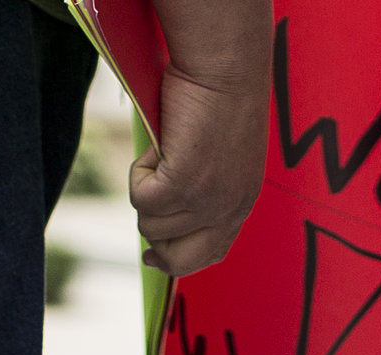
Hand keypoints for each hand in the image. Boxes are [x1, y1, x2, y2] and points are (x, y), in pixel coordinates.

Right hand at [133, 0, 270, 275]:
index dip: (179, 260)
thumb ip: (202, 185)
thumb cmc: (218, 98)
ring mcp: (208, 202)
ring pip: (151, 224)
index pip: (211, 253)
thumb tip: (161, 208)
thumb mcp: (217, 155)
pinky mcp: (183, 186)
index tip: (154, 257)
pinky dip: (139, 171)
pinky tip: (159, 144)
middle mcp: (229, 210)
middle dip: (154, 239)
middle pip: (179, 258)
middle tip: (146, 201)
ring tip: (165, 148)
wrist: (225, 69)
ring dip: (146, 187)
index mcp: (241, 203)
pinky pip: (141, 199)